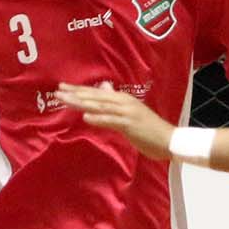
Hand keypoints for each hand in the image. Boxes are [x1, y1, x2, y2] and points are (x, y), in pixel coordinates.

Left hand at [55, 83, 174, 161]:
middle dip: (76, 94)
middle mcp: (123, 102)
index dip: (80, 90)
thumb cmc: (150, 130)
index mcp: (123, 99)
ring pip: (100, 106)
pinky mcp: (130, 125)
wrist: (170, 140)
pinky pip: (111, 121)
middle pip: (96, 97)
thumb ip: (116, 104)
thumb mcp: (131, 114)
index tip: (63, 88)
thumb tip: (105, 89)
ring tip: (65, 100)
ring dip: (82, 103)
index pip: (97, 93)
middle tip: (58, 90)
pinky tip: (85, 117)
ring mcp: (127, 113)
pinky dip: (98, 118)